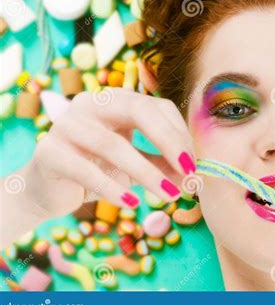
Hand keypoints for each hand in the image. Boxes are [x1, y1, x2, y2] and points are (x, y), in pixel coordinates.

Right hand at [23, 62, 194, 217]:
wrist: (49, 189)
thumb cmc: (97, 171)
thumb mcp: (136, 166)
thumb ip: (163, 165)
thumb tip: (194, 178)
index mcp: (115, 101)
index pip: (155, 106)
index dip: (179, 133)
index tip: (193, 163)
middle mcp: (91, 104)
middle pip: (137, 110)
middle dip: (169, 141)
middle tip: (189, 171)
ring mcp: (66, 125)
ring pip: (113, 144)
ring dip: (147, 172)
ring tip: (169, 194)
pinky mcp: (50, 152)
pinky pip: (86, 170)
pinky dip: (112, 188)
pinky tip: (132, 204)